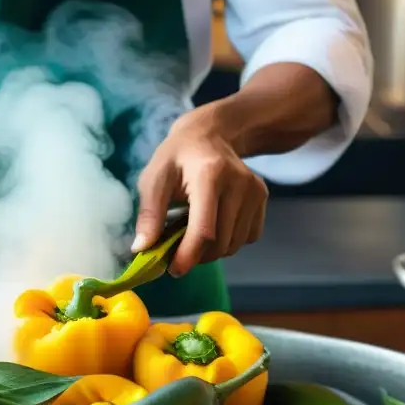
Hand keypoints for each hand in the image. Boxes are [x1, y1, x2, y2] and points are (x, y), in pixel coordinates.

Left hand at [132, 104, 267, 276]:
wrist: (210, 134)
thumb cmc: (176, 157)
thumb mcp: (154, 178)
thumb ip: (149, 213)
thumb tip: (142, 249)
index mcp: (210, 175)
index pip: (204, 230)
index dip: (188, 256)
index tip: (174, 270)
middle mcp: (239, 183)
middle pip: (220, 243)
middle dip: (197, 255)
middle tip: (177, 248)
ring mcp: (255, 191)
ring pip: (234, 244)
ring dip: (212, 250)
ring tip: (193, 232)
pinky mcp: (262, 197)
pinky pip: (248, 237)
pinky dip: (229, 241)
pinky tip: (214, 224)